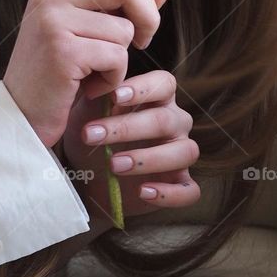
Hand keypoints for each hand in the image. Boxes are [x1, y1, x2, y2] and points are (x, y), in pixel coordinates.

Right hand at [3, 0, 190, 150]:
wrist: (19, 117)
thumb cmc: (57, 77)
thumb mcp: (91, 38)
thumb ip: (122, 11)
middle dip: (147, 18)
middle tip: (143, 43)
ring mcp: (53, 19)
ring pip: (124, 29)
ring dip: (121, 60)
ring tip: (93, 74)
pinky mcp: (62, 48)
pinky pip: (116, 57)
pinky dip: (112, 78)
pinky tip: (87, 87)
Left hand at [61, 64, 200, 223]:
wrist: (86, 175)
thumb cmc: (92, 134)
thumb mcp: (87, 114)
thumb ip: (95, 97)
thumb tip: (97, 83)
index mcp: (157, 99)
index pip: (164, 83)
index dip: (143, 88)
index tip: (113, 97)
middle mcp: (175, 123)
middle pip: (165, 120)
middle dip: (129, 128)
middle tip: (94, 136)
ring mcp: (180, 154)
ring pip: (185, 152)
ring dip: (149, 158)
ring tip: (114, 165)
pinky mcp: (179, 184)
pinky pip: (189, 190)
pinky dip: (169, 193)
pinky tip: (143, 192)